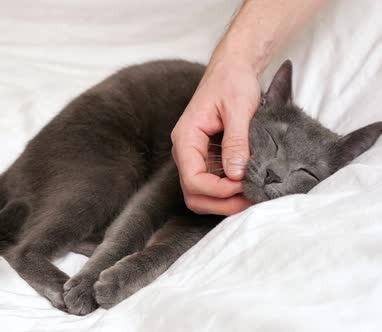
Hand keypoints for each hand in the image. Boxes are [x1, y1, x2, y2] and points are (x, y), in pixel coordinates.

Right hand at [171, 60, 258, 214]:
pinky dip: (228, 193)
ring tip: (252, 196)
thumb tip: (237, 173)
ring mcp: (195, 156)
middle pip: (193, 194)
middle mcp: (185, 151)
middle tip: (251, 199)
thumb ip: (236, 141)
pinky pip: (212, 184)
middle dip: (221, 203)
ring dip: (224, 202)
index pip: (193, 179)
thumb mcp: (239, 108)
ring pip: (201, 194)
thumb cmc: (232, 81)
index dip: (219, 190)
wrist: (232, 68)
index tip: (245, 184)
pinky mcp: (207, 157)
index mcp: (186, 138)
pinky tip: (248, 187)